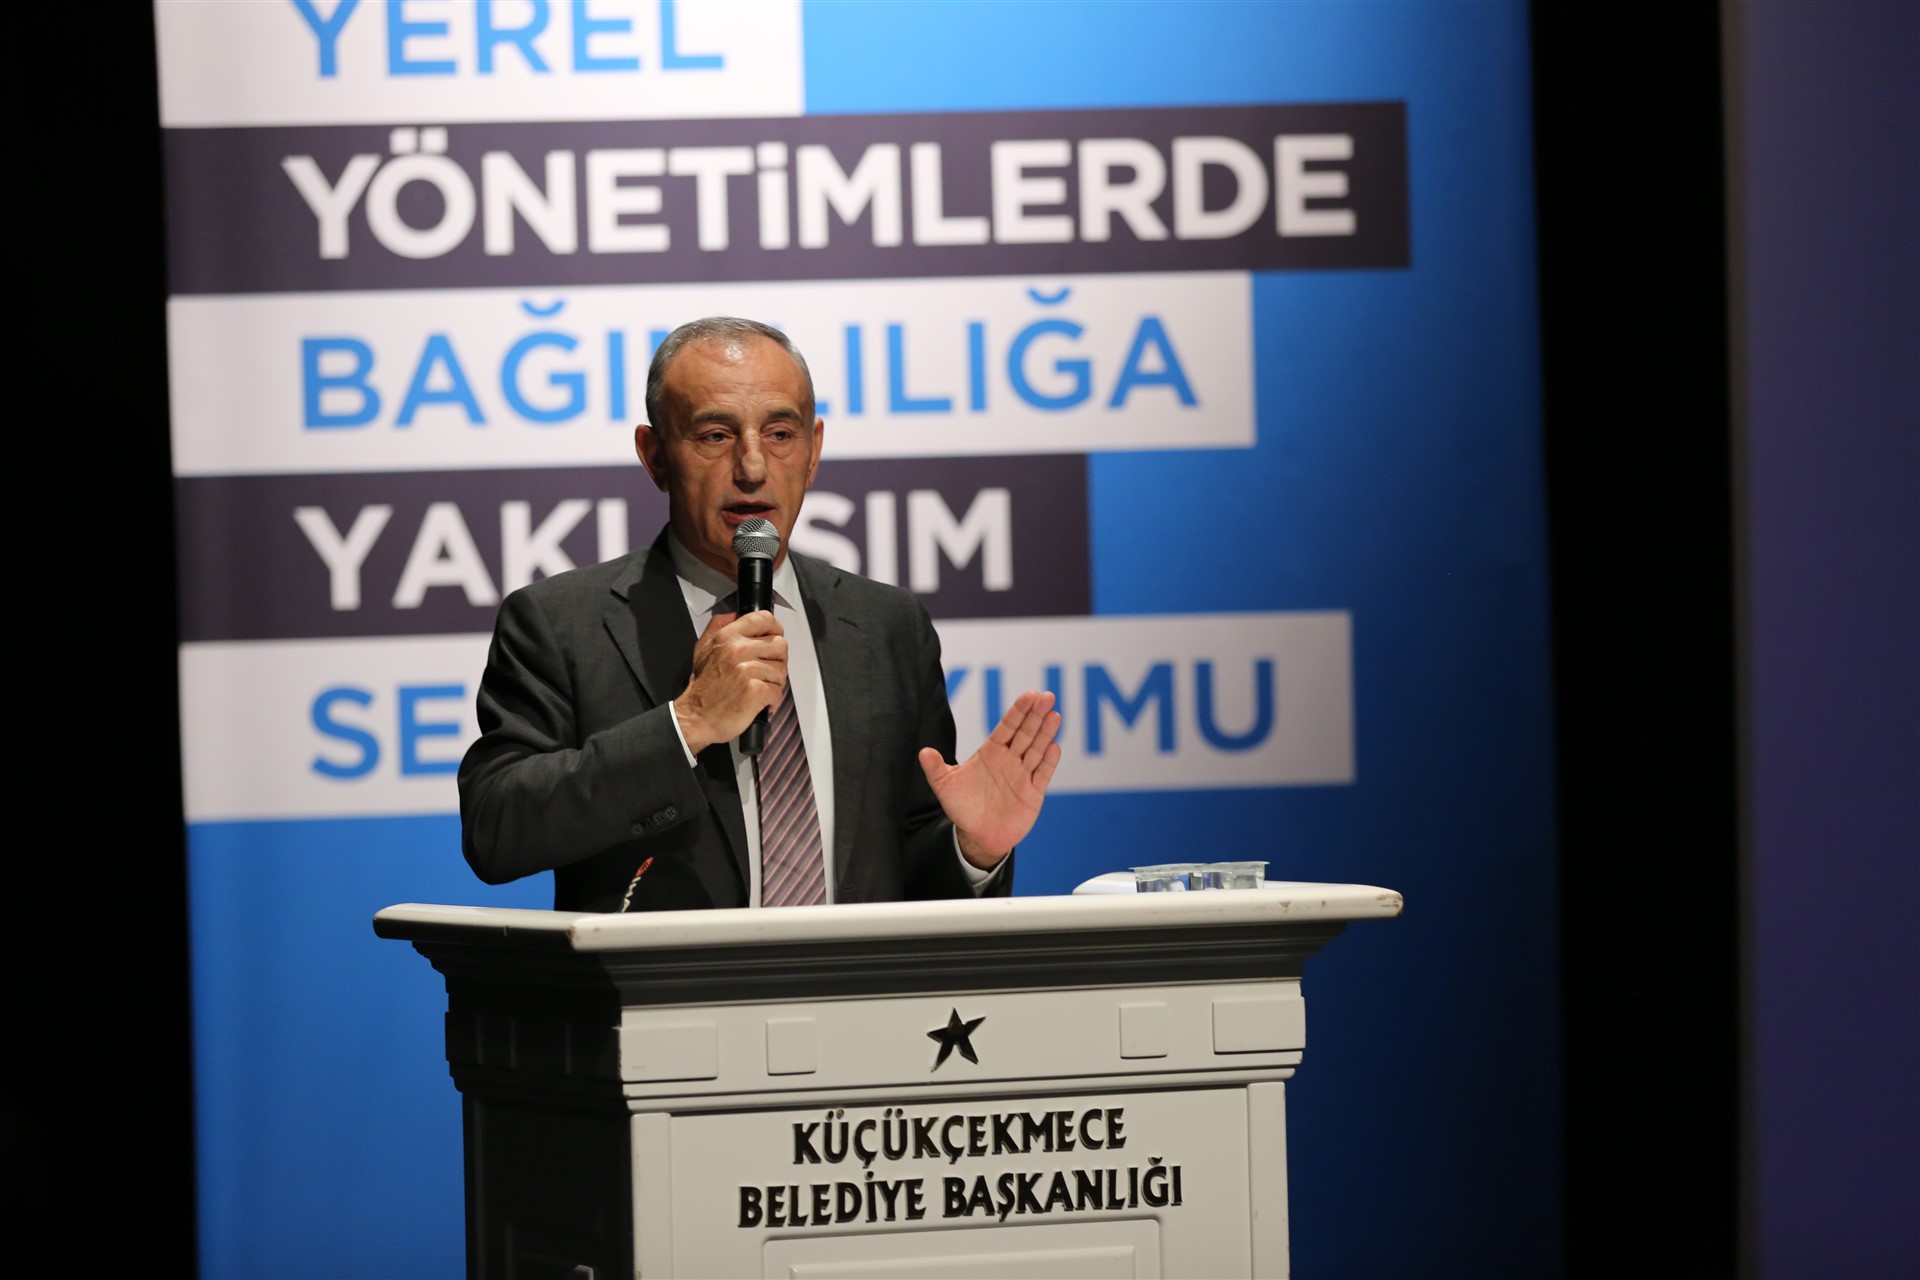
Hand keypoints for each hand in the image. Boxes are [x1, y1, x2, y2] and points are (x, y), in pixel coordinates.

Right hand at [674, 610, 786, 753]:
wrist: (695, 717)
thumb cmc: (703, 687)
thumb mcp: (703, 648)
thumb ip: (719, 626)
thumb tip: (736, 614)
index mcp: (728, 636)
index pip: (764, 619)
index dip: (775, 630)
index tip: (773, 640)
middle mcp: (738, 650)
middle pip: (780, 645)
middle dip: (777, 660)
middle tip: (766, 671)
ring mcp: (747, 670)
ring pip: (781, 670)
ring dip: (774, 683)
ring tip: (759, 688)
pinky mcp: (755, 691)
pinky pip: (778, 691)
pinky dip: (772, 700)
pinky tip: (759, 702)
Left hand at [919, 690, 1062, 868]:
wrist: (978, 836)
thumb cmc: (962, 807)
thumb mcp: (944, 786)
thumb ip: (935, 768)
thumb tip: (923, 752)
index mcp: (991, 752)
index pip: (1007, 727)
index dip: (1018, 711)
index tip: (1029, 695)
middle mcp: (1009, 760)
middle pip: (1025, 734)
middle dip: (1035, 715)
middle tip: (1047, 696)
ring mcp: (1022, 775)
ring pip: (1036, 750)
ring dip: (1046, 733)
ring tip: (1054, 715)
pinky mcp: (1033, 794)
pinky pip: (1042, 774)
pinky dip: (1049, 762)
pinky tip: (1054, 747)